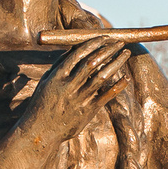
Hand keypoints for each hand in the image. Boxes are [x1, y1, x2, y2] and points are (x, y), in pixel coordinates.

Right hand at [15, 35, 135, 150]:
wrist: (41, 131)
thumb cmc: (43, 103)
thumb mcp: (47, 81)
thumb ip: (60, 65)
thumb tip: (75, 47)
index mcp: (57, 77)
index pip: (77, 54)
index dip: (93, 44)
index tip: (104, 37)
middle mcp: (69, 87)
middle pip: (92, 63)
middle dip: (108, 50)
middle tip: (120, 42)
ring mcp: (79, 99)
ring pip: (102, 77)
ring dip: (116, 63)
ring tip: (126, 53)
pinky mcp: (88, 111)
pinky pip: (106, 96)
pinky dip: (118, 86)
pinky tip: (126, 77)